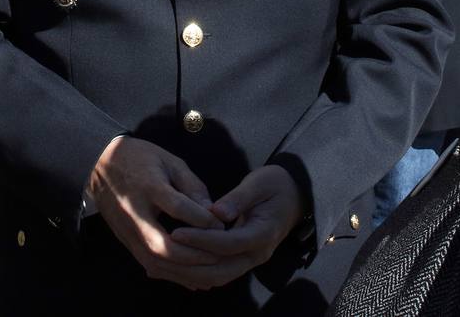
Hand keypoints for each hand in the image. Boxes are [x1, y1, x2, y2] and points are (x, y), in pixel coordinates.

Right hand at [86, 136, 223, 285]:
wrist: (99, 164)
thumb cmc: (139, 158)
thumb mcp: (169, 161)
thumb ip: (191, 185)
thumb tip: (213, 213)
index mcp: (148, 186)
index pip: (177, 207)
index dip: (202, 219)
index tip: (222, 225)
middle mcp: (135, 213)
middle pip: (163, 246)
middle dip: (195, 256)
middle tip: (221, 256)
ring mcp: (127, 231)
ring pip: (155, 262)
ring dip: (186, 272)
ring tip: (212, 272)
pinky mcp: (125, 241)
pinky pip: (150, 265)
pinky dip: (174, 275)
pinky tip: (194, 278)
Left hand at [168, 165, 304, 289]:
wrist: (294, 195)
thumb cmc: (276, 185)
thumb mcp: (259, 183)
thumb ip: (238, 198)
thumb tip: (216, 212)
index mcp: (262, 235)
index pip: (227, 244)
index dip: (200, 240)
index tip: (176, 232)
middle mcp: (257, 254)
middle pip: (220, 270)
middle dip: (191, 263)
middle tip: (165, 251)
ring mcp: (250, 259)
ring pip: (218, 276)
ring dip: (191, 272)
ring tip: (166, 261)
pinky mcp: (242, 258)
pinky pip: (218, 271)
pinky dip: (198, 271)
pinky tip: (177, 263)